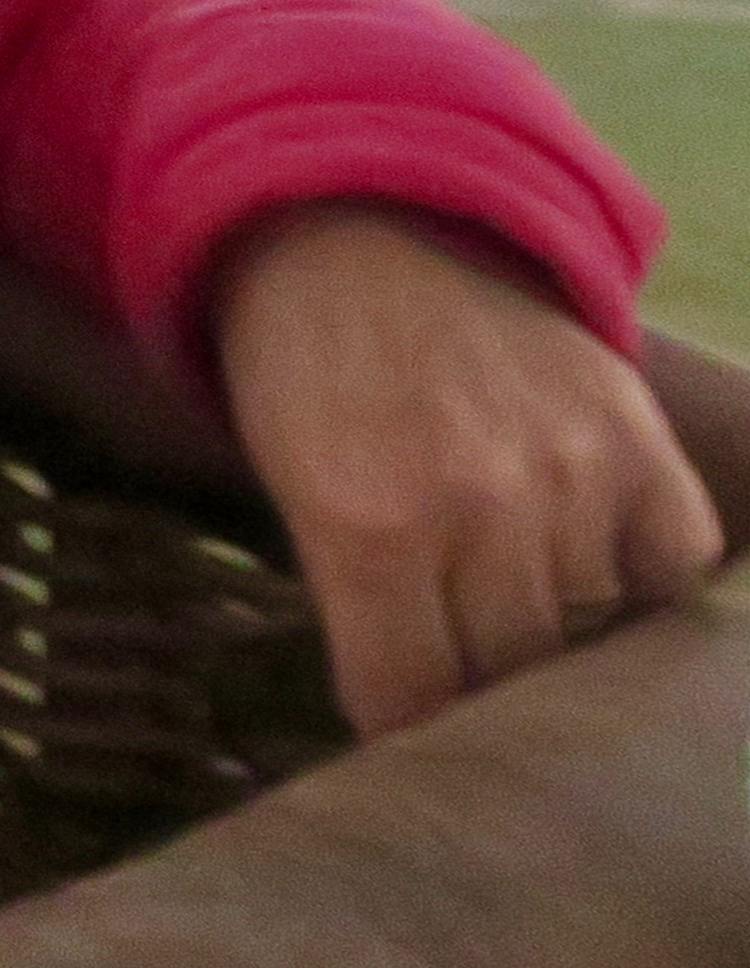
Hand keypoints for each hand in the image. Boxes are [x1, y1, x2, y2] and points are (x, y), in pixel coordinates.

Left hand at [215, 204, 725, 737]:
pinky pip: (676, 567)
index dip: (406, 729)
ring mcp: (568, 470)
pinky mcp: (635, 438)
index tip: (407, 733)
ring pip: (593, 632)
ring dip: (560, 634)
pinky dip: (647, 583)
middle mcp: (475, 506)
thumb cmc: (305, 376)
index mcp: (363, 527)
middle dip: (482, 688)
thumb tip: (416, 725)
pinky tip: (598, 567)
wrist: (357, 234)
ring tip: (516, 602)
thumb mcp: (290, 489)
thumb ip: (356, 603)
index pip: (408, 703)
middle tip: (464, 670)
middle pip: (508, 678)